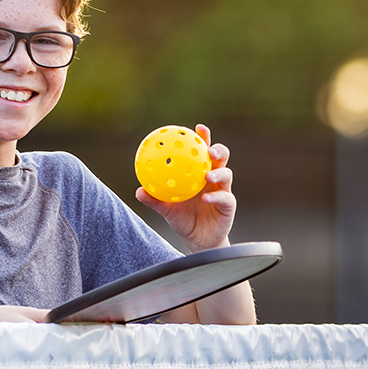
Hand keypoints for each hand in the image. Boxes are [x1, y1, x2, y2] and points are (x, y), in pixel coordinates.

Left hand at [135, 123, 234, 251]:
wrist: (198, 240)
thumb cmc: (182, 219)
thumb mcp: (167, 209)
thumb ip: (155, 200)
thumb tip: (139, 191)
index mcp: (199, 173)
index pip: (201, 152)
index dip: (202, 138)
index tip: (197, 128)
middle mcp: (213, 178)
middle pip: (220, 158)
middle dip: (217, 150)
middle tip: (208, 150)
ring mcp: (223, 190)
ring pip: (226, 175)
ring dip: (218, 172)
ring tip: (207, 175)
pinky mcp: (229, 205)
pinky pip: (225, 198)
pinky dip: (215, 196)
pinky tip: (206, 198)